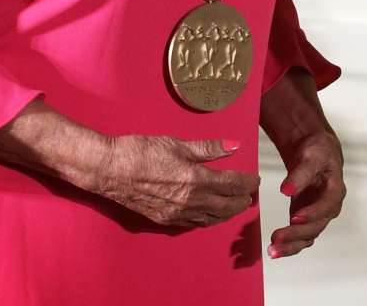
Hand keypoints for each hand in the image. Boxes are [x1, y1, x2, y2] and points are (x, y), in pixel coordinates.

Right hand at [96, 134, 259, 228]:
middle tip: (250, 194)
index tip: (255, 179)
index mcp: (195, 178)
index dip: (246, 182)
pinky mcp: (166, 220)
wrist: (111, 169)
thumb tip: (234, 146)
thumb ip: (208, 147)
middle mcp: (190, 200)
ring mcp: (178, 214)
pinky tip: (211, 215)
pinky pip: (195, 224)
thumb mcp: (177, 142)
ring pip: (212, 218)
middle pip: (226, 206)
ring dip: (228, 213)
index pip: (231, 184)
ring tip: (236, 205)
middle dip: (241, 200)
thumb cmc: (142, 150)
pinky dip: (209, 220)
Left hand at [268, 127, 344, 258]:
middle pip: (316, 226)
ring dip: (291, 244)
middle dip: (296, 234)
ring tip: (273, 249)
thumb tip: (286, 189)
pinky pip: (300, 235)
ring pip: (308, 235)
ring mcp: (317, 214)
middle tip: (277, 238)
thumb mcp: (311, 156)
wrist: (315, 151)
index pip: (327, 205)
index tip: (294, 217)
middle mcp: (328, 206)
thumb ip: (300, 174)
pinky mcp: (306, 217)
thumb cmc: (317, 151)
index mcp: (335, 190)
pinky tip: (276, 248)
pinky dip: (289, 243)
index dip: (312, 213)